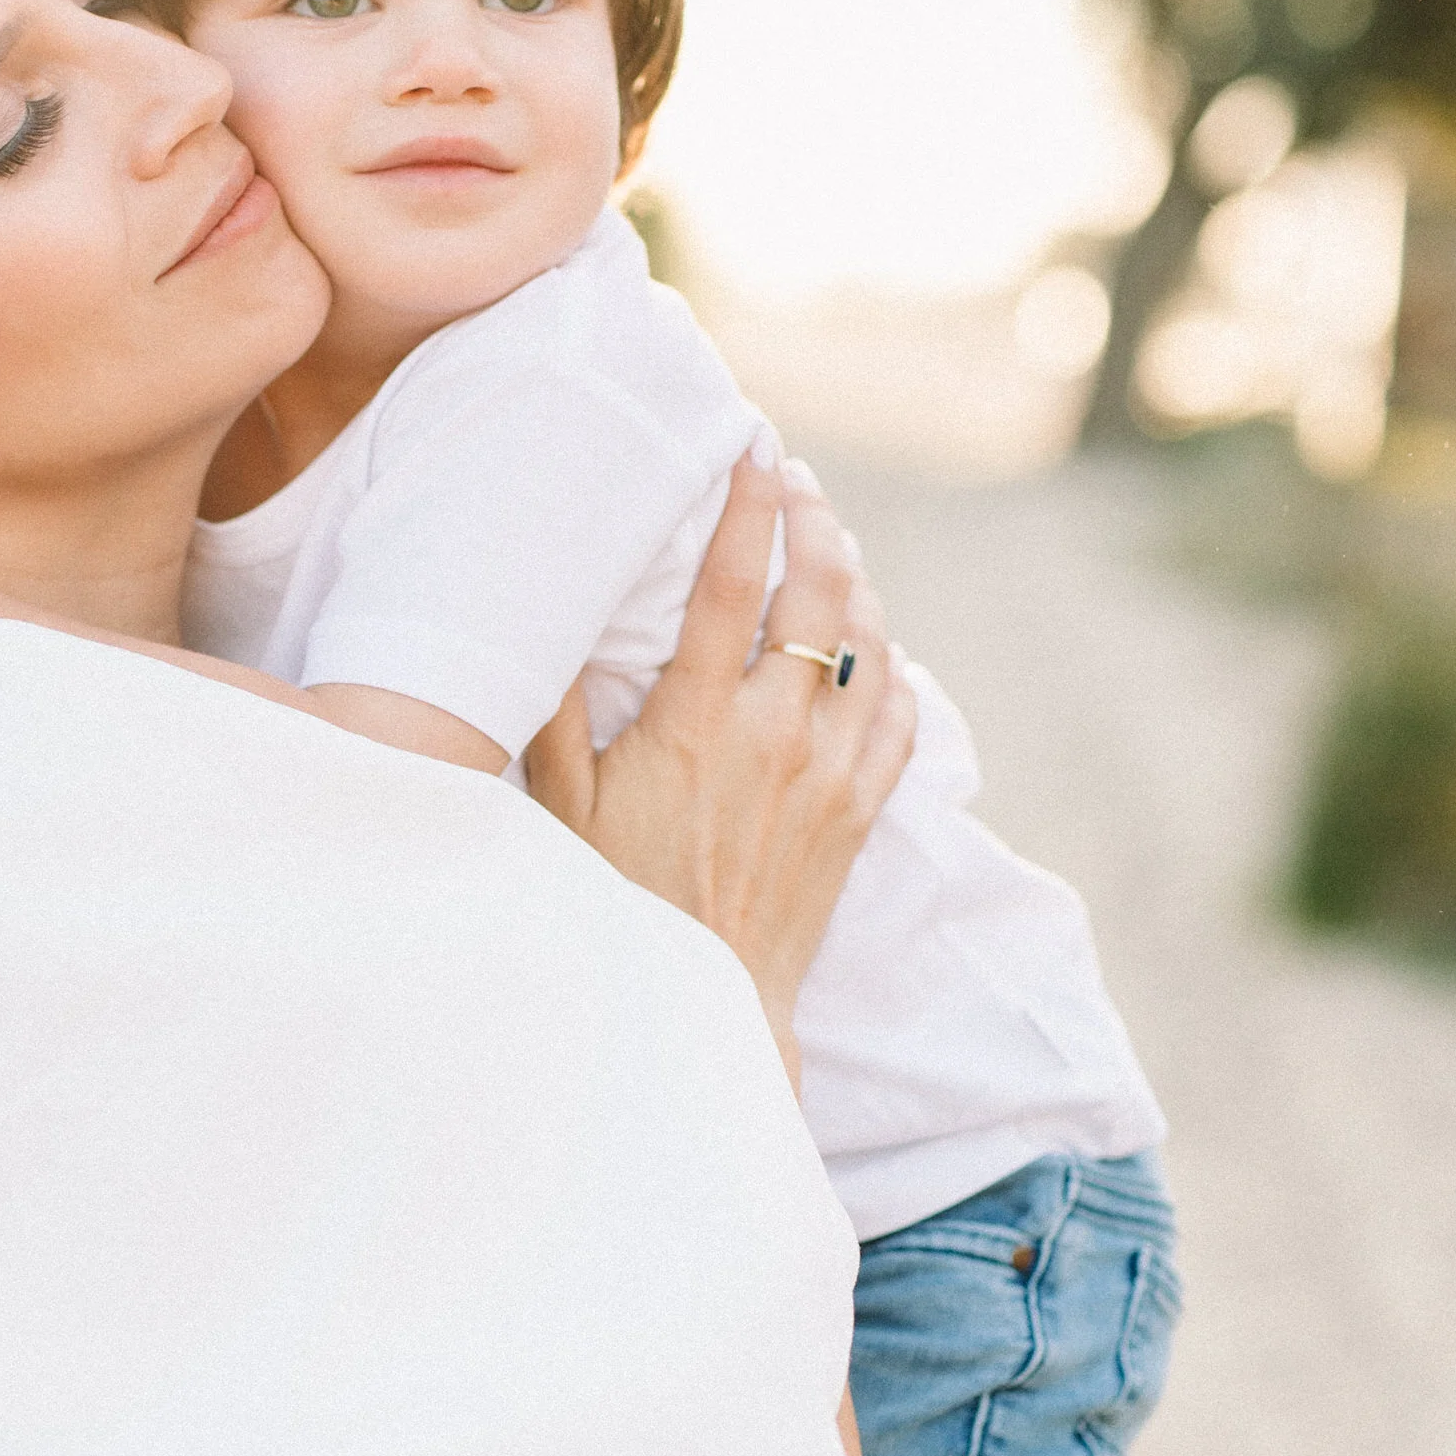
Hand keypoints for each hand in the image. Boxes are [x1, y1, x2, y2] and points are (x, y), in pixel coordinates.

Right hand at [525, 452, 915, 1061]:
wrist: (706, 1007)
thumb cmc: (618, 907)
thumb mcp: (559, 809)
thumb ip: (555, 711)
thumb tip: (552, 621)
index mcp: (696, 721)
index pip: (732, 581)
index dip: (746, 503)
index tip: (751, 448)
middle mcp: (777, 734)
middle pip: (821, 591)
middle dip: (814, 519)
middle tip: (795, 482)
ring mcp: (831, 772)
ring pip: (871, 642)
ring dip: (855, 581)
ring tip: (831, 546)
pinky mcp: (863, 811)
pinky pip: (903, 714)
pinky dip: (893, 667)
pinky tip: (875, 649)